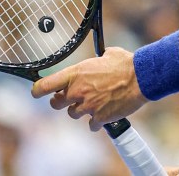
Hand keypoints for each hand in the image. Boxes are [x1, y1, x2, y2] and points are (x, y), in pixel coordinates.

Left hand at [31, 47, 147, 130]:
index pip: (45, 86)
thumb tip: (100, 57)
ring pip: (73, 114)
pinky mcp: (100, 118)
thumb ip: (97, 58)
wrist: (141, 78)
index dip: (37, 90)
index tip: (37, 92)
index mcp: (75, 74)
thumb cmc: (126, 63)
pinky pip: (91, 124)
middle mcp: (77, 91)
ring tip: (93, 103)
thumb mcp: (107, 54)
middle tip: (70, 98)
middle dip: (61, 102)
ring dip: (81, 110)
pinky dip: (96, 121)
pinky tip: (104, 113)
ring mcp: (88, 106)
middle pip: (56, 104)